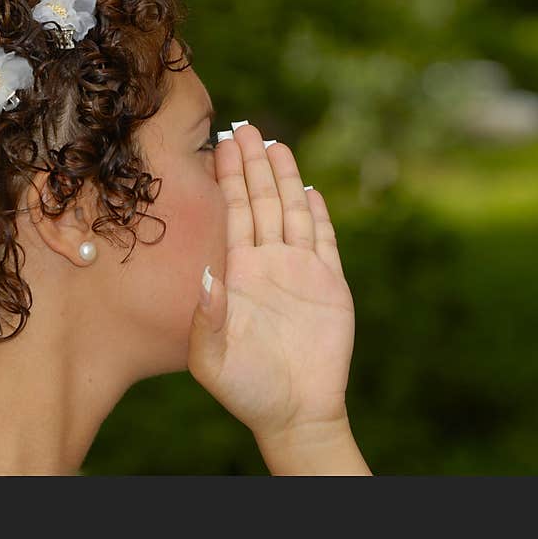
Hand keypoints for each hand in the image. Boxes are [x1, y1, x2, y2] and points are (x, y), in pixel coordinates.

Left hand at [187, 122, 356, 442]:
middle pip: (260, 202)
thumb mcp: (211, 359)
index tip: (217, 143)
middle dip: (252, 164)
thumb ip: (207, 319)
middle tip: (244, 125)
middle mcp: (267, 263)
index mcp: (238, 273)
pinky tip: (311, 190)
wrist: (294, 413)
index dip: (226, 179)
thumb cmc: (246, 390)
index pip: (231, 213)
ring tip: (276, 145)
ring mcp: (300, 271)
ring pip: (292, 212)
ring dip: (284, 178)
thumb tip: (207, 277)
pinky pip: (325, 241)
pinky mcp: (330, 284)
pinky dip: (320, 215)